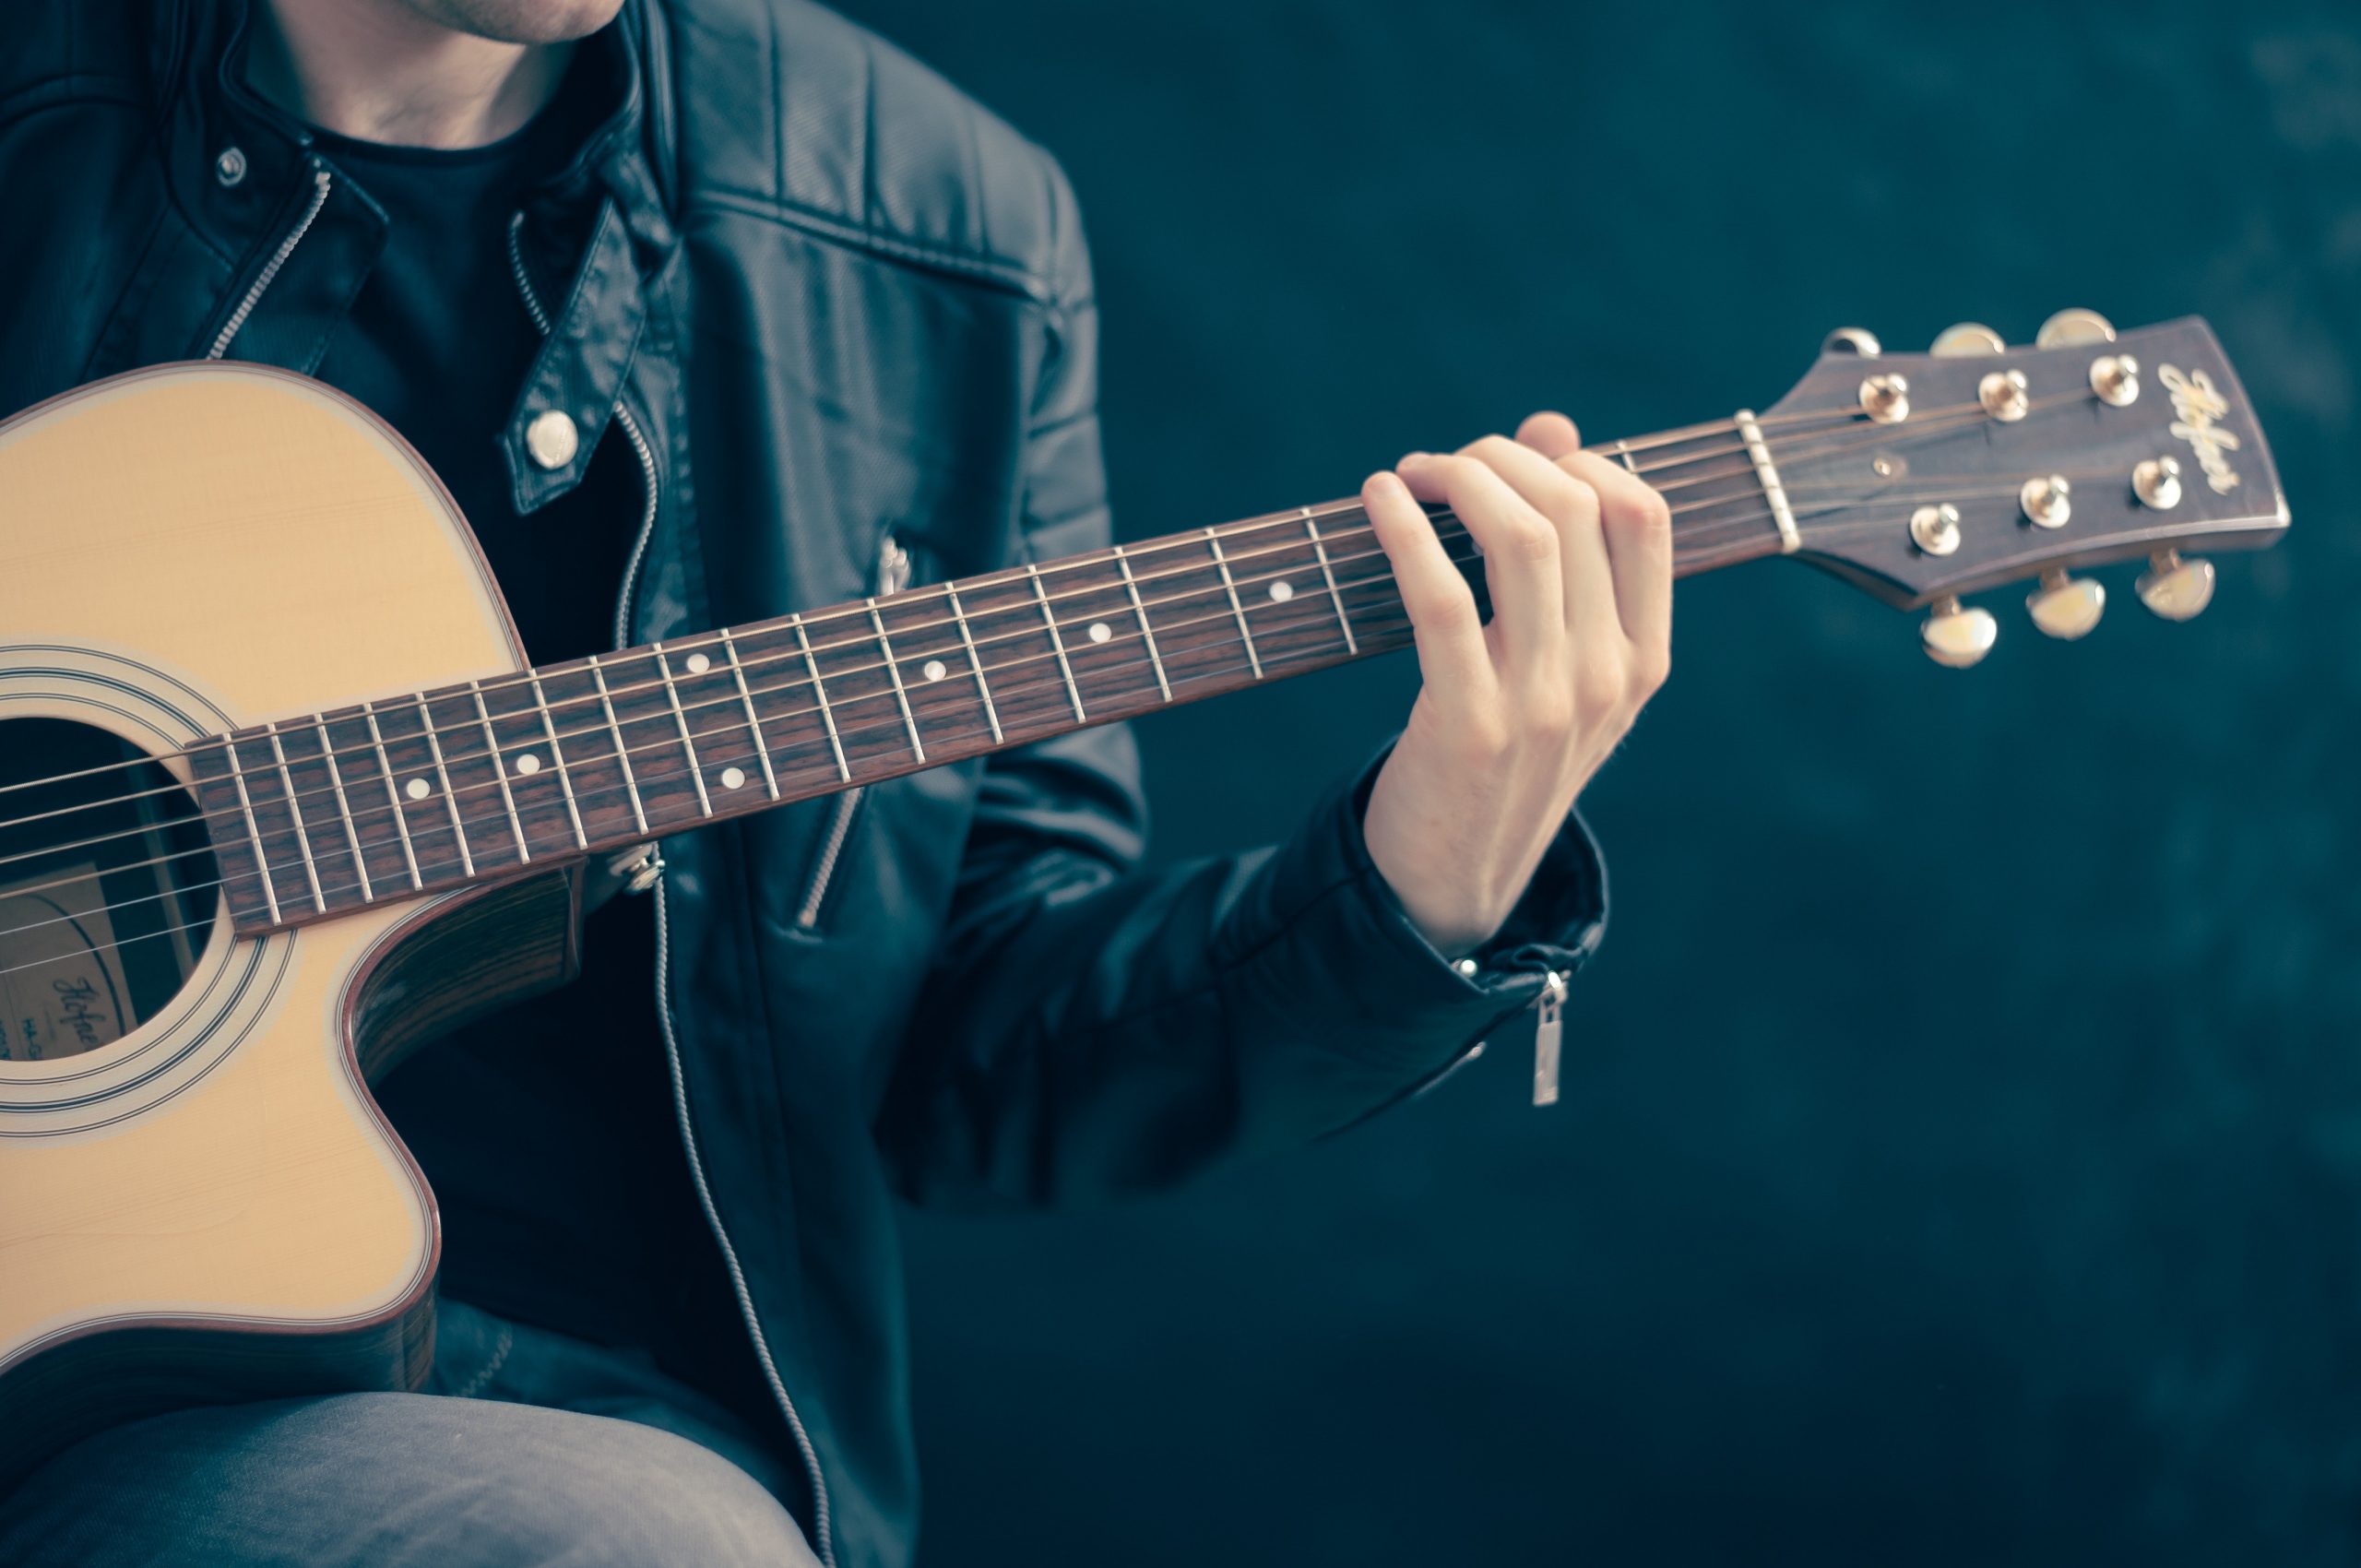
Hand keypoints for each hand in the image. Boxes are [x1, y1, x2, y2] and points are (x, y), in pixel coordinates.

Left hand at [1358, 412, 1671, 955]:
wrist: (1454, 877)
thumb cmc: (1500, 752)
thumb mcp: (1557, 663)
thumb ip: (1566, 554)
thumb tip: (1551, 428)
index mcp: (1644, 660)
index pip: (1644, 516)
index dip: (1577, 460)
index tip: (1515, 459)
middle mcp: (1608, 678)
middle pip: (1575, 510)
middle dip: (1500, 458)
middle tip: (1444, 463)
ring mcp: (1545, 704)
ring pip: (1522, 539)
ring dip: (1459, 478)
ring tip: (1412, 474)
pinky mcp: (1469, 723)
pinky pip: (1440, 596)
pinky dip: (1403, 529)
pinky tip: (1378, 500)